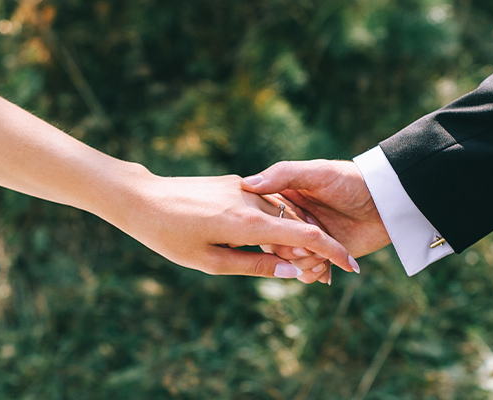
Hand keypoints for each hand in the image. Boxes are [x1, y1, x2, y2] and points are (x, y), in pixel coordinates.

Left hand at [109, 173, 358, 277]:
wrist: (139, 198)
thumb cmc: (169, 237)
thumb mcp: (211, 262)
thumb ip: (255, 265)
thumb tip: (292, 270)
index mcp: (247, 224)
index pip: (306, 237)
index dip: (333, 253)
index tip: (352, 268)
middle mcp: (251, 201)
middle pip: (298, 225)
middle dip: (316, 250)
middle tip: (325, 276)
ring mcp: (242, 188)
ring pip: (283, 212)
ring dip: (296, 236)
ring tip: (300, 262)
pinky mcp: (232, 183)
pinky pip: (266, 203)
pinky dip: (277, 222)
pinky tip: (273, 239)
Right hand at [241, 160, 389, 278]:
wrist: (386, 203)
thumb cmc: (352, 181)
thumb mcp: (317, 172)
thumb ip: (283, 175)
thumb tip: (246, 184)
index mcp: (283, 198)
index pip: (261, 222)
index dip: (275, 232)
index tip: (294, 231)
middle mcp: (291, 221)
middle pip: (273, 247)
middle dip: (292, 252)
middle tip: (315, 246)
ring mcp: (307, 241)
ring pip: (289, 264)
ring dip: (306, 265)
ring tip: (326, 257)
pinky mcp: (323, 256)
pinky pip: (306, 274)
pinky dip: (314, 274)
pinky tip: (329, 268)